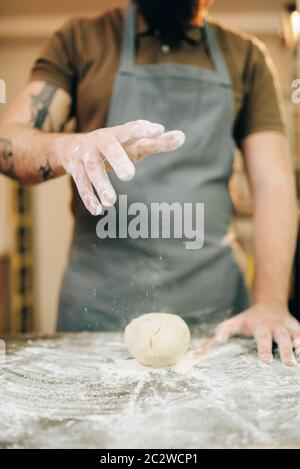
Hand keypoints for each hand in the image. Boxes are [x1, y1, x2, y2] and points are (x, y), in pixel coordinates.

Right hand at [54, 120, 184, 214]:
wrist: (72, 147)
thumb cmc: (114, 147)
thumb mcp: (134, 145)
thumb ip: (157, 142)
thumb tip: (182, 137)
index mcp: (118, 133)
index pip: (132, 129)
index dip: (143, 130)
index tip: (158, 131)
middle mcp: (101, 141)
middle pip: (109, 148)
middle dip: (118, 160)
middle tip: (129, 176)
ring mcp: (86, 154)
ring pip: (92, 169)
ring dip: (101, 185)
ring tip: (112, 203)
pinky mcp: (75, 168)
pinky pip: (80, 184)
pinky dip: (88, 197)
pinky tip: (98, 211)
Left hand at [215, 304, 299, 365]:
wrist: (269, 304)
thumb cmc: (250, 318)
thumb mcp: (236, 322)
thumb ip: (224, 330)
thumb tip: (217, 341)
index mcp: (261, 326)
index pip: (263, 338)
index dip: (264, 350)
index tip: (266, 361)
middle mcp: (276, 327)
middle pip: (282, 338)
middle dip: (286, 351)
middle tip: (289, 364)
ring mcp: (289, 328)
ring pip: (297, 336)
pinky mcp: (297, 329)